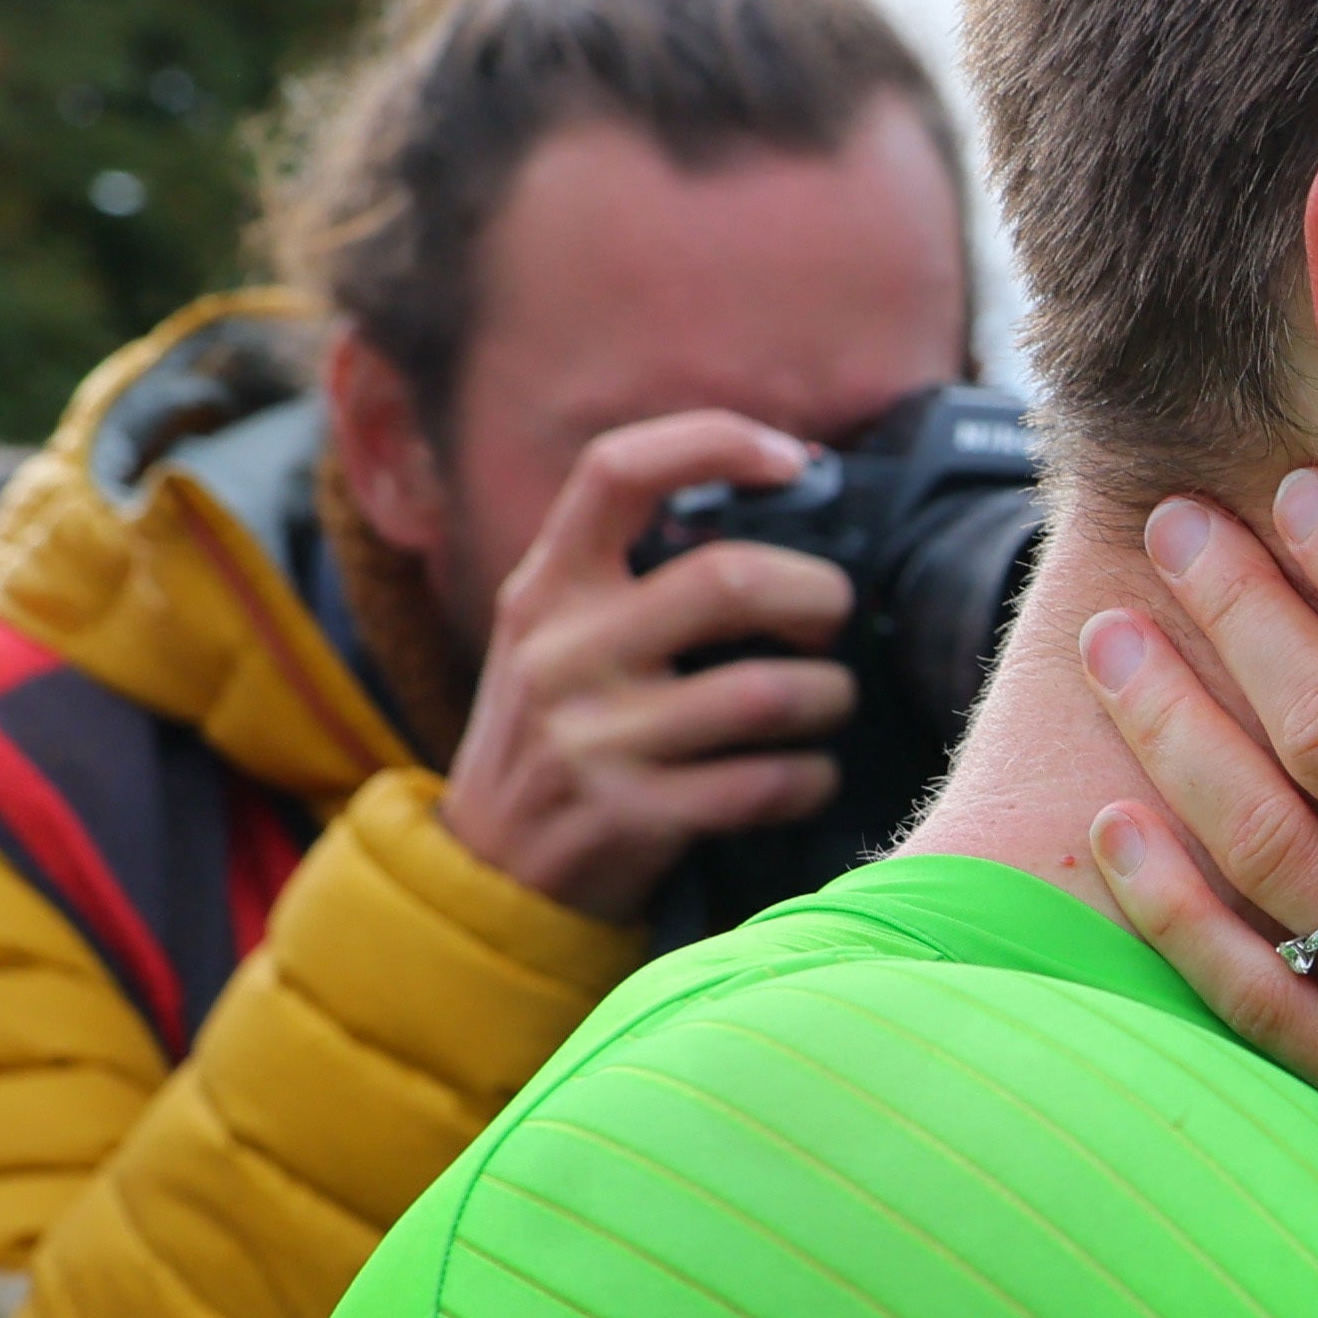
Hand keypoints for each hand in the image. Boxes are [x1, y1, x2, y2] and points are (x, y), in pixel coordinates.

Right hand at [432, 412, 857, 923]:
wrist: (488, 875)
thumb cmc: (555, 738)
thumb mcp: (554, 639)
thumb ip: (629, 578)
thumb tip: (778, 509)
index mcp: (546, 589)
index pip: (616, 470)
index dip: (713, 441)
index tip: (789, 459)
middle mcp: (561, 652)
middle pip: (728, 581)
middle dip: (817, 596)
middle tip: (829, 622)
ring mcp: (594, 739)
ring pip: (767, 692)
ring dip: (828, 697)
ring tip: (827, 704)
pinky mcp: (632, 818)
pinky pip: (767, 784)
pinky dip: (811, 779)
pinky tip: (807, 777)